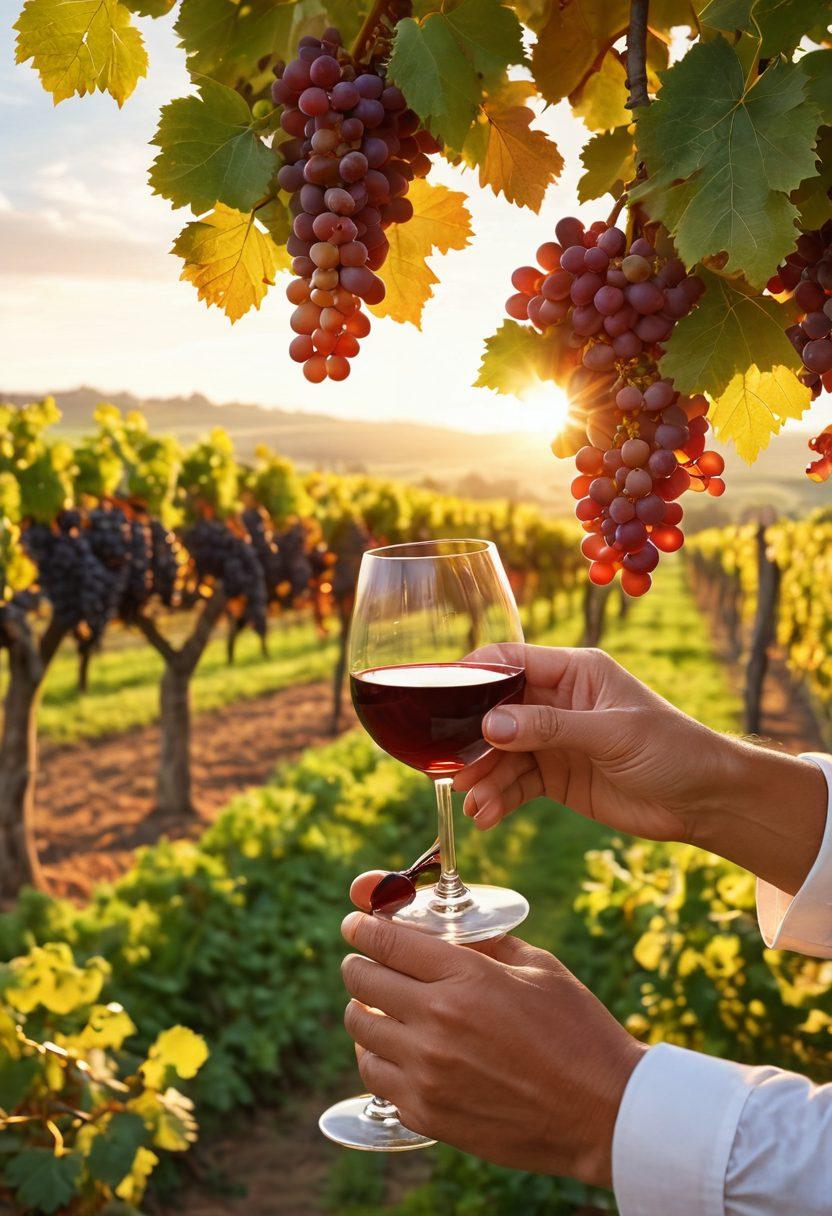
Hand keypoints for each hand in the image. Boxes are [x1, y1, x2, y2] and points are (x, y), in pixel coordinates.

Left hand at [340, 910, 643, 1184]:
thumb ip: (486, 943)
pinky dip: (374, 1056)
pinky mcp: (427, 1113)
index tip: (355, 923)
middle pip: (362, 981)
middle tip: (364, 960)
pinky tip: (390, 1048)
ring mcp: (427, 1072)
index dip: (363, 927)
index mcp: (465, 978)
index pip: (387, 942)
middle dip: (358, 963)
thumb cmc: (577, 1031)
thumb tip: (446, 926)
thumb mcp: (538, 967)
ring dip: (362, 1010)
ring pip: (359, 1030)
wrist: (602, 1112)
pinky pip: (374, 1077)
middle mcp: (437, 1023)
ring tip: (376, 1005)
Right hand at [453, 644, 825, 894]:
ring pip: (502, 753)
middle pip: (497, 711)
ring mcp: (554, 741)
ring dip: (483, 776)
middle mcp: (557, 702)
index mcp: (573, 672)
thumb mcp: (611, 734)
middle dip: (472, 738)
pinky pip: (516, 784)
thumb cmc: (671, 749)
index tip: (441, 694)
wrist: (704, 801)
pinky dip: (498, 798)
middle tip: (452, 765)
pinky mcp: (556, 777)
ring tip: (472, 801)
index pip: (511, 661)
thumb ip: (551, 728)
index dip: (474, 674)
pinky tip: (486, 816)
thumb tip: (492, 724)